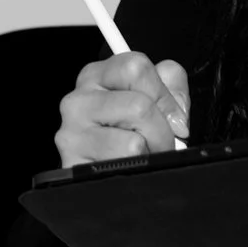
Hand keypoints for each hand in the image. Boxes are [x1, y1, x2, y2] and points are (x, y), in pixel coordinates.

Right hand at [54, 51, 190, 165]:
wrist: (104, 179)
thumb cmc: (130, 136)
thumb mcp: (154, 99)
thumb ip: (171, 86)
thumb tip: (175, 110)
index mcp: (96, 76)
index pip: (136, 67)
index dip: (165, 95)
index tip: (174, 117)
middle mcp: (78, 101)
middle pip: (140, 105)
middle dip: (162, 131)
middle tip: (159, 142)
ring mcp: (72, 133)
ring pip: (134, 142)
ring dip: (149, 153)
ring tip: (141, 155)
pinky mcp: (75, 164)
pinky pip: (124, 166)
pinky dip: (137, 170)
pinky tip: (127, 167)